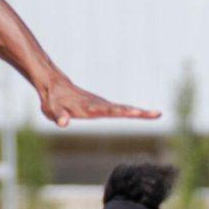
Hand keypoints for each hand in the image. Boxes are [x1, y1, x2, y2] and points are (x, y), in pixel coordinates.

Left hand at [39, 76, 160, 127]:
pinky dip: (131, 111)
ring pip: (122, 108)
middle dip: (139, 112)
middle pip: (121, 109)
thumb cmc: (52, 100)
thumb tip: (63, 123)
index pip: (108, 110)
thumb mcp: (52, 110)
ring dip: (139, 112)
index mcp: (89, 107)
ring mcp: (100, 104)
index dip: (121, 112)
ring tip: (156, 114)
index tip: (135, 112)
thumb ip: (58, 116)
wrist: (53, 85)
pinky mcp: (100, 105)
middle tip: (156, 114)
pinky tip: (142, 113)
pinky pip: (118, 109)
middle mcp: (98, 104)